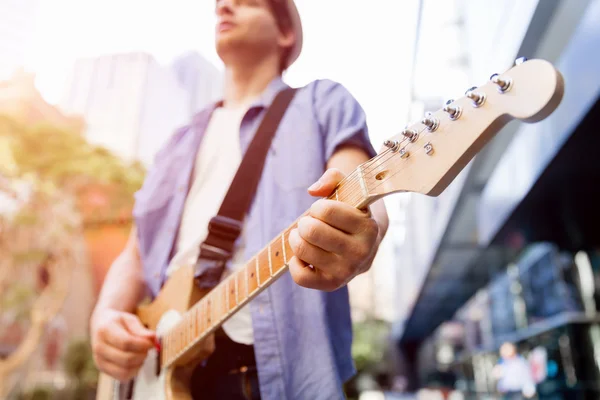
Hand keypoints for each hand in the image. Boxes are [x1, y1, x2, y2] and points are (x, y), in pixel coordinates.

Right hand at [91, 309, 155, 381]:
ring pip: (125, 370)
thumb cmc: (118, 322)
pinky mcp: (103, 369)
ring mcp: (99, 360)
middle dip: (142, 354)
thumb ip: (141, 329)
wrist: (101, 326)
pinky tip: (136, 361)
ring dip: (139, 363)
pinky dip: (134, 371)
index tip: (151, 343)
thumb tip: (153, 338)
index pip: (126, 343)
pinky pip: (122, 376)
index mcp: (105, 331)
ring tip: (141, 353)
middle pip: (126, 359)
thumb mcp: (129, 319)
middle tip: (148, 348)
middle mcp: (99, 347)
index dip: (142, 345)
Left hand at [288, 168, 379, 290]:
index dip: (317, 207)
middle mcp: (361, 252)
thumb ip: (333, 178)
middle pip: (312, 231)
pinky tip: (304, 255)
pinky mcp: (332, 285)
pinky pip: (300, 275)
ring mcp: (347, 271)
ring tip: (304, 236)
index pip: (326, 210)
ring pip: (303, 251)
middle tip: (309, 223)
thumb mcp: (349, 190)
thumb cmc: (351, 214)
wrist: (365, 245)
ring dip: (296, 238)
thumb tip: (313, 190)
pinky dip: (295, 262)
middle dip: (304, 222)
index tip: (321, 209)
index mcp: (368, 227)